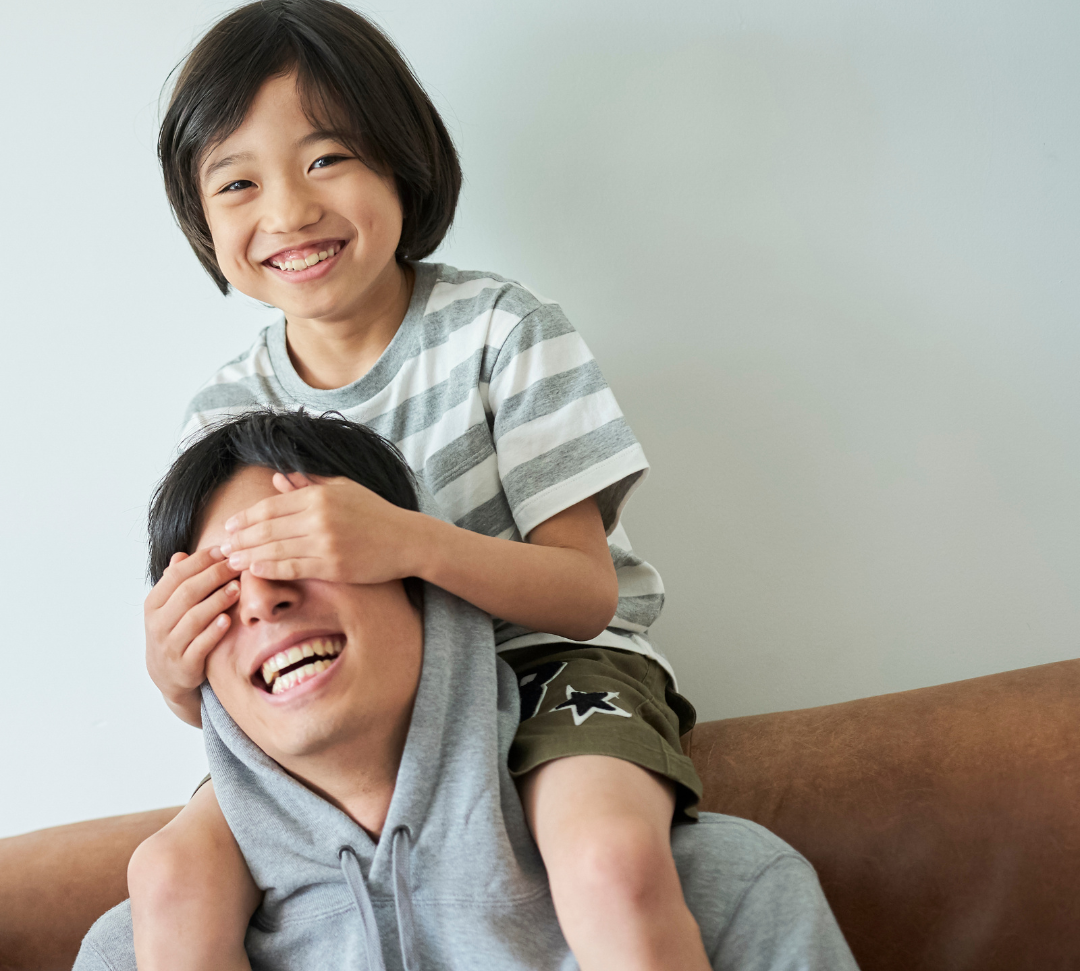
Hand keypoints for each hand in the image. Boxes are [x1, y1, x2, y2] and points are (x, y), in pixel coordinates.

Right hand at [144, 548, 240, 726]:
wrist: (168, 675)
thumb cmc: (175, 631)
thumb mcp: (169, 607)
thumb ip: (176, 582)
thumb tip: (182, 554)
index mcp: (153, 604)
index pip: (176, 575)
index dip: (201, 560)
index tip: (224, 550)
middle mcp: (157, 624)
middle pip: (187, 593)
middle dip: (214, 576)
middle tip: (237, 566)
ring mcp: (169, 645)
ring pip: (194, 618)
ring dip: (217, 601)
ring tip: (237, 589)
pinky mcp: (184, 665)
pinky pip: (200, 645)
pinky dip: (214, 632)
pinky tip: (228, 619)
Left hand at [220, 473, 420, 583]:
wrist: (407, 540)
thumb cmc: (375, 513)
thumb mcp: (343, 489)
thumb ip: (308, 484)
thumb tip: (277, 477)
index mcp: (319, 496)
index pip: (271, 507)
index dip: (246, 518)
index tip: (230, 526)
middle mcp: (319, 517)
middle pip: (267, 529)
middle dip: (241, 539)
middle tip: (222, 547)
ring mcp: (325, 543)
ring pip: (275, 550)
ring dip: (249, 556)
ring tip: (232, 560)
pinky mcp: (332, 566)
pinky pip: (292, 568)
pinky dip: (270, 569)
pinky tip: (255, 570)